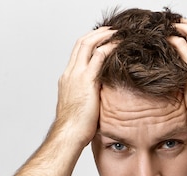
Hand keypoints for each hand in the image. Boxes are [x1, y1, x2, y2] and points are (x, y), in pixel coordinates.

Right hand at [54, 27, 116, 146]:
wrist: (69, 134)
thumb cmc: (75, 128)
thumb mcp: (81, 108)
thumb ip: (88, 98)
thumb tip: (100, 100)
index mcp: (67, 80)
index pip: (77, 54)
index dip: (89, 43)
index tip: (101, 40)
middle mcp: (70, 74)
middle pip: (81, 44)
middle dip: (96, 34)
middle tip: (111, 30)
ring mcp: (77, 76)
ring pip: (88, 45)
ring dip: (103, 36)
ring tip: (117, 33)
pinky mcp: (87, 80)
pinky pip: (98, 56)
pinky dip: (108, 47)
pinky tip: (118, 45)